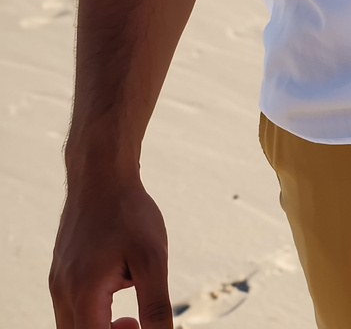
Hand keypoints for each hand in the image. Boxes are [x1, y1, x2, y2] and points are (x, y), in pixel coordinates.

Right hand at [49, 170, 171, 328]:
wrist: (101, 174)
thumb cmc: (129, 213)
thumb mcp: (152, 258)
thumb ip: (155, 304)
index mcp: (82, 294)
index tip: (138, 325)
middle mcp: (62, 293)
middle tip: (134, 320)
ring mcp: (57, 283)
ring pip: (72, 324)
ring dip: (100, 324)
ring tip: (129, 296)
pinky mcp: (61, 272)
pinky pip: (72, 306)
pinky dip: (93, 308)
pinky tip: (118, 279)